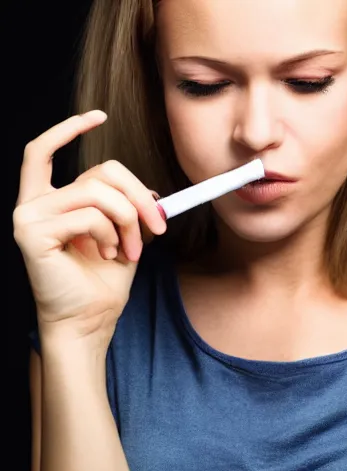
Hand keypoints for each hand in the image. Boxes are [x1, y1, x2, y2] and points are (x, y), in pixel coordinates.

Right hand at [13, 110, 166, 348]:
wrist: (91, 317)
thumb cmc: (104, 279)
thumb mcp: (125, 235)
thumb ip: (129, 208)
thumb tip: (152, 192)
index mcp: (52, 200)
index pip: (45, 150)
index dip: (70, 128)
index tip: (100, 116)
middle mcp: (34, 203)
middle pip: (97, 171)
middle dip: (138, 195)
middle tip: (158, 225)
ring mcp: (29, 216)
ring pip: (96, 192)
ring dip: (128, 221)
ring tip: (129, 250)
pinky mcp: (32, 233)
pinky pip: (88, 215)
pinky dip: (110, 234)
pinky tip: (108, 255)